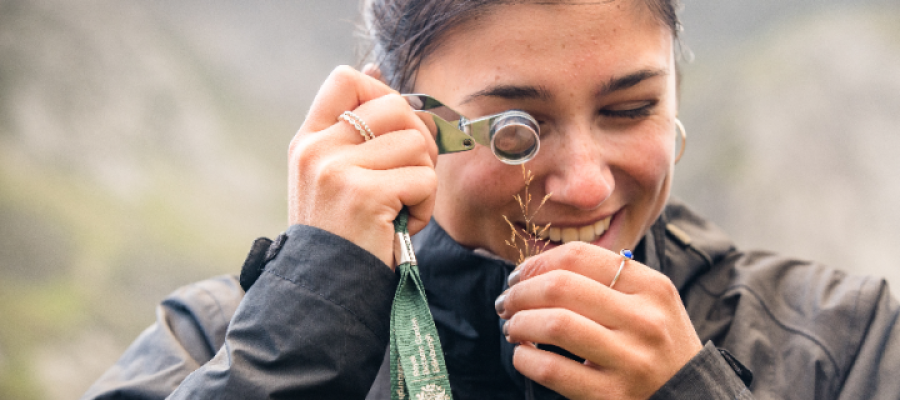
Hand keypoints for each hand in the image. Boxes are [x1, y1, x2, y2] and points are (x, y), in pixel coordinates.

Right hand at [288, 66, 437, 267]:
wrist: (324, 290)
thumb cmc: (341, 236)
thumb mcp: (332, 176)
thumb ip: (352, 129)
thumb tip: (373, 68)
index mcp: (309, 140)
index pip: (345, 79)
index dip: (382, 93)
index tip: (394, 128)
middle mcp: (318, 149)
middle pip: (394, 106)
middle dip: (419, 139)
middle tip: (412, 175)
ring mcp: (337, 169)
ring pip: (416, 144)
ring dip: (424, 181)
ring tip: (401, 209)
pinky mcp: (363, 194)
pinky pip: (423, 179)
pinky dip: (424, 207)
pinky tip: (402, 225)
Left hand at [496, 242, 702, 398]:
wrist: (692, 398)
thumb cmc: (658, 346)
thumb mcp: (651, 304)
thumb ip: (607, 280)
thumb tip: (537, 268)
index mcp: (652, 287)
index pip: (579, 256)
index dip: (537, 263)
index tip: (519, 276)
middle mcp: (644, 321)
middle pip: (561, 286)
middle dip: (521, 292)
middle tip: (507, 302)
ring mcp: (630, 360)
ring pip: (554, 324)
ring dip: (520, 323)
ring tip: (514, 328)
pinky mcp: (612, 396)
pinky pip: (552, 369)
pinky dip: (525, 359)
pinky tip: (524, 356)